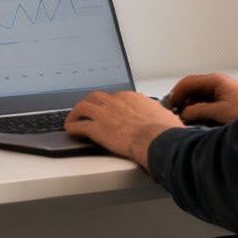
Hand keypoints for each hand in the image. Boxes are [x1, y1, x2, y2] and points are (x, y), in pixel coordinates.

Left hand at [64, 90, 184, 168]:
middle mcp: (116, 101)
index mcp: (132, 98)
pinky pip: (78, 125)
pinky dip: (72, 127)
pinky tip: (70, 131)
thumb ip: (159, 115)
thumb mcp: (165, 116)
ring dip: (76, 113)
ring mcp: (105, 113)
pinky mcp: (97, 128)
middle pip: (96, 97)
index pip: (115, 97)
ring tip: (73, 119)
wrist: (157, 140)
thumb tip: (167, 120)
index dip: (109, 104)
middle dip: (90, 103)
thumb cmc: (164, 132)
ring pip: (83, 107)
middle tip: (86, 110)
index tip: (108, 110)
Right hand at [163, 72, 237, 126]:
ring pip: (199, 98)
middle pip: (192, 89)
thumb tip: (183, 114)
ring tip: (186, 122)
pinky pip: (208, 104)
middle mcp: (218, 84)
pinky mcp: (228, 102)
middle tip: (175, 116)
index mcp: (215, 80)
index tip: (169, 108)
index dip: (175, 95)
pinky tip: (199, 122)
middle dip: (182, 102)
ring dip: (191, 108)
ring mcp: (223, 92)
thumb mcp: (219, 112)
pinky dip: (200, 112)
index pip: (187, 82)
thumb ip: (198, 111)